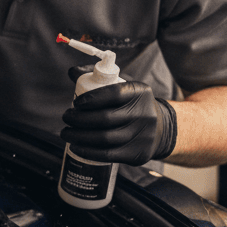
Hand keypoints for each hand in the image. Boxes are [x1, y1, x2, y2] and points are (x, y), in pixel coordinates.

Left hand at [61, 78, 176, 165]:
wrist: (160, 129)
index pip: (113, 93)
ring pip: (104, 138)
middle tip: (66, 117)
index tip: (76, 103)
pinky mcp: (137, 154)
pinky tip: (76, 146)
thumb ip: (99, 78)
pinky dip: (88, 151)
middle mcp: (143, 114)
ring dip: (79, 136)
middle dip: (79, 119)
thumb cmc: (133, 105)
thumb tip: (72, 71)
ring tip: (66, 132)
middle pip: (105, 118)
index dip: (91, 98)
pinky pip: (108, 154)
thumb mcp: (124, 88)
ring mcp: (142, 135)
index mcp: (139, 92)